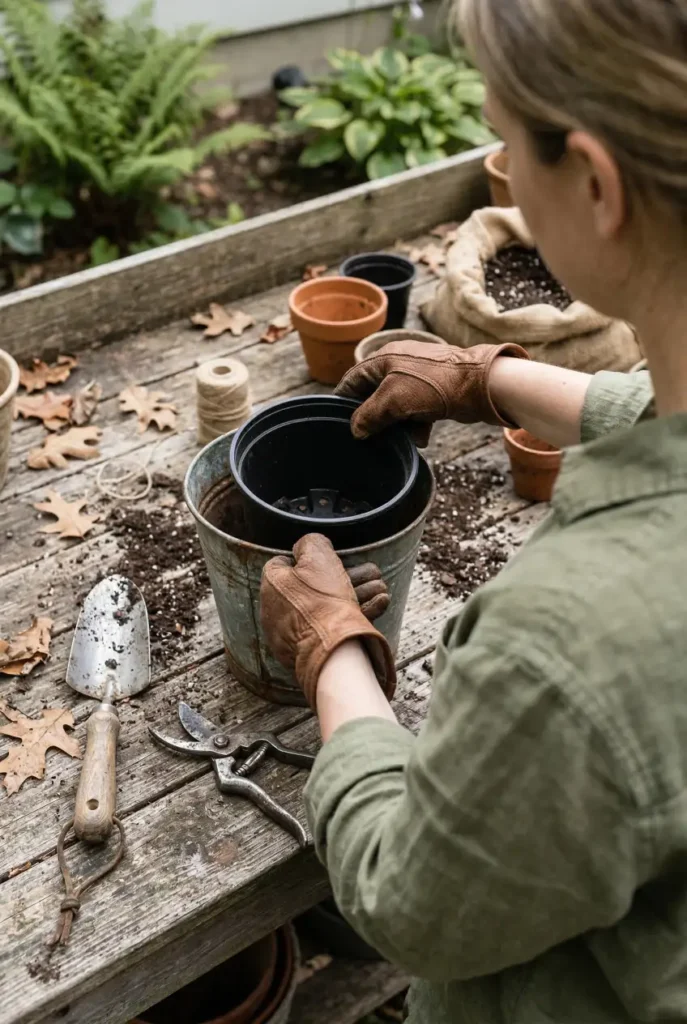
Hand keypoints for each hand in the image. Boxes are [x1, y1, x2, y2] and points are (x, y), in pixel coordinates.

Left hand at [261, 534, 395, 708]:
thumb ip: (311, 543)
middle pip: (315, 586)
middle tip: (373, 575)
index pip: (286, 562)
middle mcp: (277, 609)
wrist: (332, 650)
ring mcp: (292, 633)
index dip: (310, 557)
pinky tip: (380, 604)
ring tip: (382, 590)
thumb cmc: (323, 600)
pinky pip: (332, 627)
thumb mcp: (317, 555)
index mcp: (272, 584)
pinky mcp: (309, 650)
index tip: (332, 559)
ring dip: (359, 594)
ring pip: (329, 606)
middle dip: (349, 577)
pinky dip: (356, 614)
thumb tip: (308, 545)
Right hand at [336, 340, 529, 445]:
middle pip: (373, 396)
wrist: (480, 385)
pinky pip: (415, 410)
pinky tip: (421, 437)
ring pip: (395, 407)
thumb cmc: (434, 385)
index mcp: (382, 359)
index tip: (338, 422)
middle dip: (374, 419)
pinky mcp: (434, 390)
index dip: (343, 402)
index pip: (352, 381)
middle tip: (371, 438)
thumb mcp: (392, 401)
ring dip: (397, 425)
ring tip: (402, 438)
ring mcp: (417, 377)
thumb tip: (356, 430)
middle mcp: (398, 364)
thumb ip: (368, 416)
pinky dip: (415, 424)